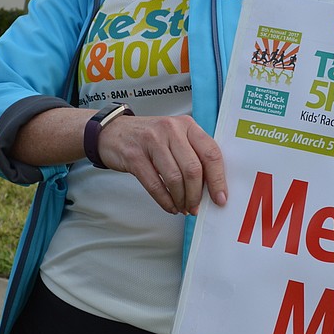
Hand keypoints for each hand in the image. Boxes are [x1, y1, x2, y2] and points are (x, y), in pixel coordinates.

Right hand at [96, 113, 226, 215]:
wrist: (112, 132)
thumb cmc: (149, 137)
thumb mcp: (175, 136)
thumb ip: (193, 154)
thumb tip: (211, 186)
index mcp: (187, 125)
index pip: (211, 152)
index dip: (217, 179)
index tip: (220, 198)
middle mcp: (171, 130)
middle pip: (193, 169)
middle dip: (196, 194)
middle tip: (196, 208)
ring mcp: (151, 142)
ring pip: (175, 178)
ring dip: (181, 199)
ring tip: (183, 208)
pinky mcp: (135, 156)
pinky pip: (155, 184)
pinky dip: (165, 200)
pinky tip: (170, 206)